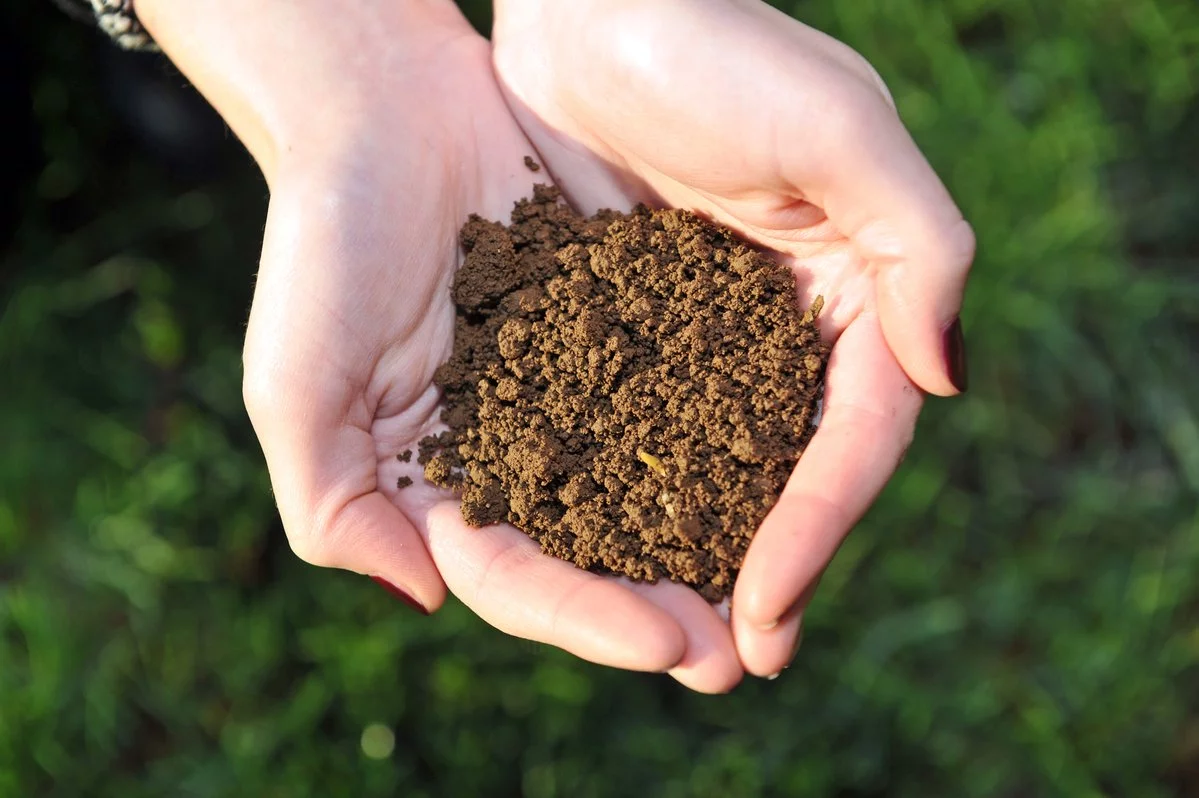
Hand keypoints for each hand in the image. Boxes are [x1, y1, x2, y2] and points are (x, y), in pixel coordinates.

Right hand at [141, 0, 743, 689]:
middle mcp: (512, 448)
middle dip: (659, 607)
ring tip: (774, 585)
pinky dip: (722, 430)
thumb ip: (336, 506)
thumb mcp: (296, 383)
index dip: (587, 618)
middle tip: (737, 657)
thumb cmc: (325, 239)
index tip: (667, 647)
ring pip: (646, 482)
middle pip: (593, 551)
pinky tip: (778, 465)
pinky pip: (679, 386)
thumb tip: (428, 597)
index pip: (516, 576)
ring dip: (705, 540)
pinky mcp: (616, 327)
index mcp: (441, 481)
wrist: (384, 110)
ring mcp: (569, 390)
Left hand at [493, 0, 974, 676]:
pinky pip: (632, 422)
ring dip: (696, 552)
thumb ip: (915, 243)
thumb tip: (944, 378)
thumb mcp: (837, 126)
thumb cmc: (714, 44)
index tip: (766, 605)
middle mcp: (786, 322)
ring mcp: (704, 329)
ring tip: (670, 640)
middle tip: (733, 660)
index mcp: (855, 289)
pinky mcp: (626, 321)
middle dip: (765, 566)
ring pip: (711, 463)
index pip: (853, 435)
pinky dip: (625, 489)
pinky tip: (596, 548)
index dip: (818, 526)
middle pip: (787, 469)